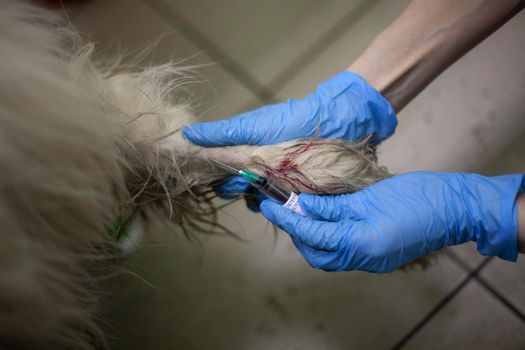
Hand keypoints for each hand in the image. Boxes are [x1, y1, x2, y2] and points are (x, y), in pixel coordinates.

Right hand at [184, 71, 396, 207]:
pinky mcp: (300, 195)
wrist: (341, 122)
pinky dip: (276, 208)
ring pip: (257, 201)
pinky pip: (281, 209)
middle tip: (246, 181)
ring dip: (255, 199)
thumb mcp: (256, 125)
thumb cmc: (295, 120)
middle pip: (238, 188)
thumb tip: (186, 134)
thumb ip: (223, 133)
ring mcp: (280, 183)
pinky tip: (279, 201)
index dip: (215, 175)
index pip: (223, 170)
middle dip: (237, 188)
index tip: (211, 177)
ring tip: (264, 189)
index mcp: (248, 152)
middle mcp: (261, 169)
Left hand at [260, 172, 523, 272]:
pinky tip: (326, 221)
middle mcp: (362, 260)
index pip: (310, 234)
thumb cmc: (414, 197)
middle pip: (316, 254)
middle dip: (296, 233)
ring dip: (311, 239)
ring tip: (302, 214)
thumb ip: (331, 206)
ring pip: (328, 257)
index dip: (286, 218)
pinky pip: (344, 254)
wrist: (453, 209)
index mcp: (358, 244)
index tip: (267, 205)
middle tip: (284, 207)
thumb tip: (302, 205)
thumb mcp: (366, 197)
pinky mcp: (378, 258)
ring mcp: (371, 263)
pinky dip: (329, 240)